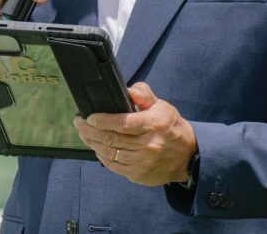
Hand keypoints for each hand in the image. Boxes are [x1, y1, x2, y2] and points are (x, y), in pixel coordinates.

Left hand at [73, 82, 195, 186]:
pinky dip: (102, 156)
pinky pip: (114, 166)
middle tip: (79, 122)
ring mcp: (142, 163)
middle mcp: (148, 145)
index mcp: (153, 125)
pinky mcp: (139, 175)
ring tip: (83, 133)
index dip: (102, 120)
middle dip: (90, 130)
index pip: (123, 123)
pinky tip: (96, 147)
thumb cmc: (171, 127)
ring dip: (92, 143)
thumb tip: (128, 91)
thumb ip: (144, 95)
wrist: (187, 157)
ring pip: (110, 153)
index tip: (88, 116)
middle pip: (112, 139)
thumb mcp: (162, 106)